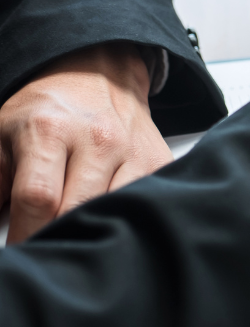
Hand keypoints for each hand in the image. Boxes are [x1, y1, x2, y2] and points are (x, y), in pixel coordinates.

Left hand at [0, 43, 169, 244]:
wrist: (97, 74)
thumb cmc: (47, 110)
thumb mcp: (2, 135)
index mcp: (51, 130)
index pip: (38, 197)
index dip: (24, 234)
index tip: (19, 251)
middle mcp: (99, 139)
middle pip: (78, 210)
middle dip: (57, 236)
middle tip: (44, 243)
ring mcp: (133, 151)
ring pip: (114, 213)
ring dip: (93, 228)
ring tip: (75, 228)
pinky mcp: (157, 161)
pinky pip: (141, 203)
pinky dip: (121, 216)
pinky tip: (105, 211)